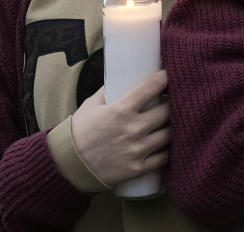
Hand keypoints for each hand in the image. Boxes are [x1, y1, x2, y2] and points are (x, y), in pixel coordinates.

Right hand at [70, 71, 169, 186]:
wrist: (70, 165)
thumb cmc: (80, 131)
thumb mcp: (91, 104)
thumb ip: (109, 91)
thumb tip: (122, 77)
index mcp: (121, 110)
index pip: (150, 88)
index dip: (163, 78)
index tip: (168, 74)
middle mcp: (133, 129)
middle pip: (167, 111)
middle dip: (173, 103)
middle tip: (173, 99)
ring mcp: (137, 150)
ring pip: (169, 134)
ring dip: (173, 125)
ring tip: (173, 121)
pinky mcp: (138, 168)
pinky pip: (164, 157)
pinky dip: (168, 149)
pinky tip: (167, 143)